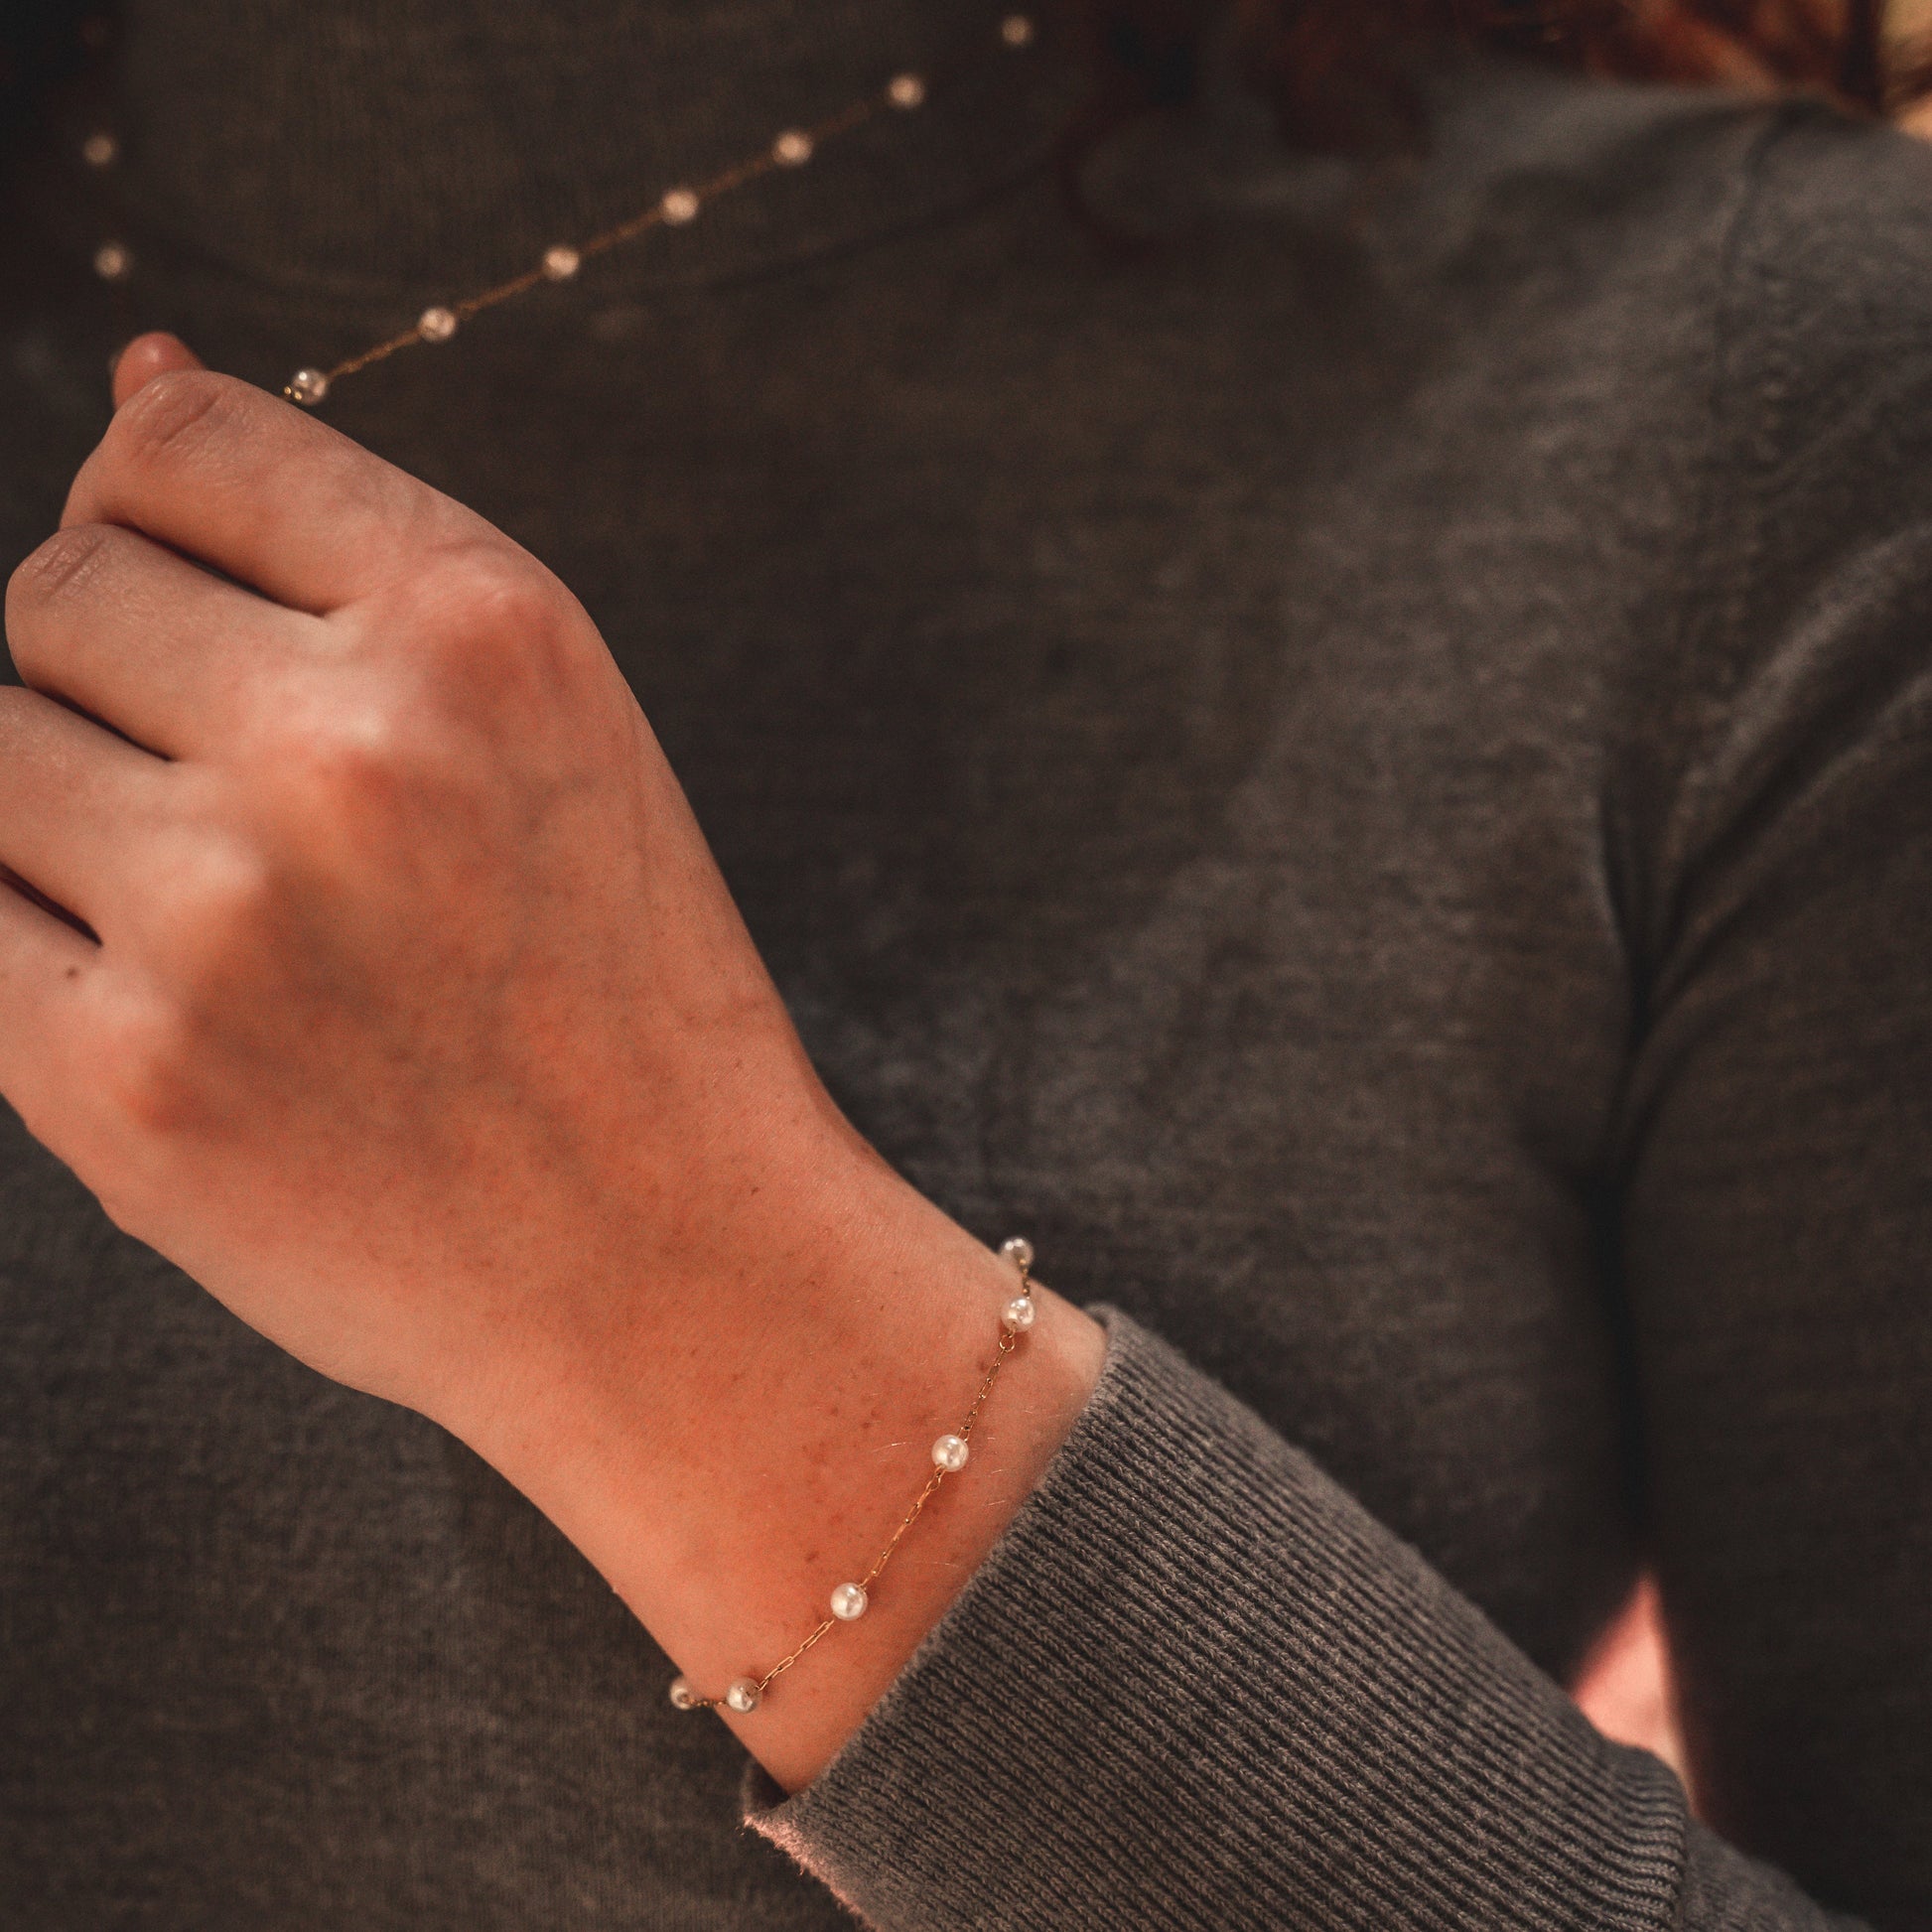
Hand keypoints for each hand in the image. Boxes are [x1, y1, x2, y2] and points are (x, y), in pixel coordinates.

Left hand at [5, 340, 846, 1418]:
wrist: (674, 1263)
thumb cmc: (624, 992)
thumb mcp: (558, 729)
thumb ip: (352, 555)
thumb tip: (140, 372)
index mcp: (486, 629)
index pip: (187, 440)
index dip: (159, 507)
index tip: (192, 595)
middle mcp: (354, 747)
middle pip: (59, 585)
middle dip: (110, 668)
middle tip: (232, 794)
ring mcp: (227, 914)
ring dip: (65, 805)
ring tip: (217, 908)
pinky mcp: (124, 1081)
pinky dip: (35, 937)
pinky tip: (160, 991)